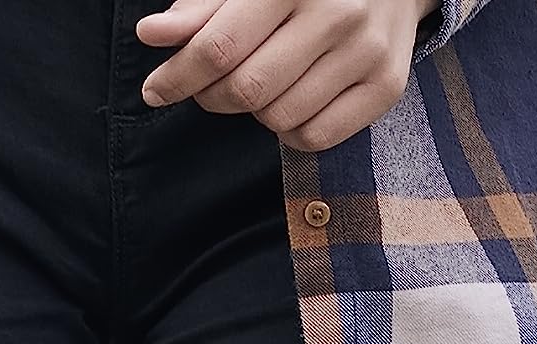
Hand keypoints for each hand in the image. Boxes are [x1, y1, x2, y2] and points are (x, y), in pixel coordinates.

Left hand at [136, 0, 425, 148]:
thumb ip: (200, 10)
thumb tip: (150, 34)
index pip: (219, 49)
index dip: (177, 77)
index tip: (156, 89)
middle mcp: (340, 11)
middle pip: (245, 91)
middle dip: (213, 96)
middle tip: (214, 82)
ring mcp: (367, 50)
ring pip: (276, 120)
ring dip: (257, 110)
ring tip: (268, 77)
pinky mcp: (386, 86)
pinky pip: (313, 138)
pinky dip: (292, 130)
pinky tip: (296, 96)